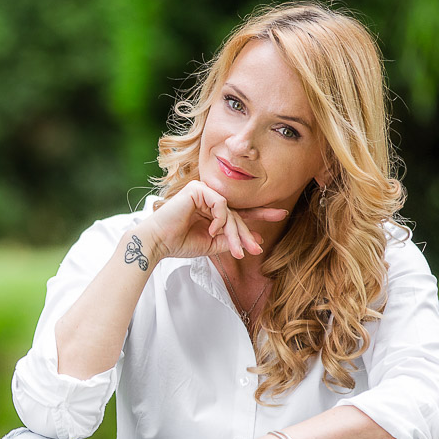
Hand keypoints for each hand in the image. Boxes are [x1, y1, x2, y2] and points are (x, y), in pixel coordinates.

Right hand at [134, 181, 287, 262]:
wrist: (158, 242)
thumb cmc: (179, 243)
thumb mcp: (211, 245)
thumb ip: (231, 240)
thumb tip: (255, 238)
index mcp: (212, 210)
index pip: (239, 212)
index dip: (259, 214)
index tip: (281, 214)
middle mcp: (209, 198)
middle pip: (237, 214)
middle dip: (247, 233)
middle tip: (257, 247)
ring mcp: (204, 191)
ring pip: (231, 211)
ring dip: (234, 232)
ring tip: (234, 249)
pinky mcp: (198, 189)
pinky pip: (221, 204)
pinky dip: (220, 219)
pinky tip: (212, 230)